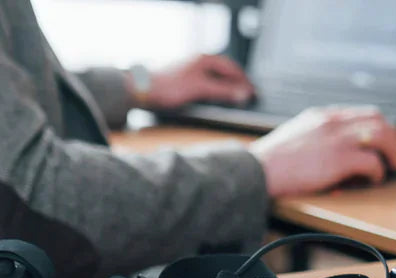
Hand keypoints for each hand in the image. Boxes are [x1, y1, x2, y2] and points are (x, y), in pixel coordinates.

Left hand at [139, 54, 253, 109]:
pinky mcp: (185, 80)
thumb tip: (243, 92)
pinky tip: (215, 100)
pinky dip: (215, 91)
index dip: (244, 82)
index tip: (253, 93)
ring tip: (234, 100)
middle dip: (237, 84)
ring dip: (226, 89)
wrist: (142, 90)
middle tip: (246, 97)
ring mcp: (192, 70)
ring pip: (216, 79)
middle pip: (225, 73)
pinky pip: (207, 84)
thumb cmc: (168, 86)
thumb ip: (223, 91)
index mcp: (205, 59)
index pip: (233, 69)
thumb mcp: (200, 89)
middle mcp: (199, 62)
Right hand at [248, 107, 395, 196]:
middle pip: (378, 120)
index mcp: (322, 116)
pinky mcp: (340, 159)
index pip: (362, 113)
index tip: (381, 141)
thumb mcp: (295, 135)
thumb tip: (330, 151)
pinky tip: (373, 179)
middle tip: (393, 155)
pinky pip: (373, 162)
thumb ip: (315, 135)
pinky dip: (378, 172)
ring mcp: (338, 139)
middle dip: (392, 138)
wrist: (257, 169)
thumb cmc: (271, 161)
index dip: (378, 127)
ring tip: (391, 166)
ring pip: (382, 136)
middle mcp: (333, 122)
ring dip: (392, 152)